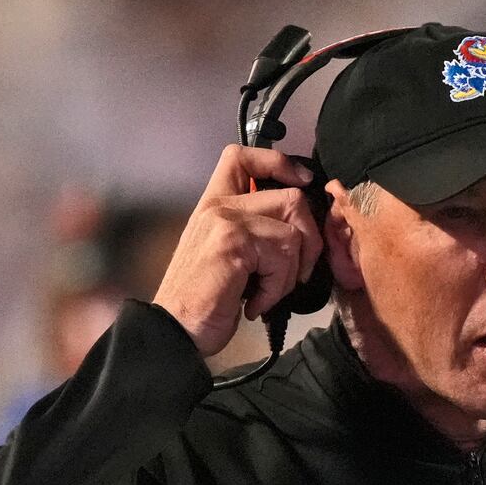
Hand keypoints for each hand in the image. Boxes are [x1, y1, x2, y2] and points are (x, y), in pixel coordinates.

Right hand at [153, 146, 323, 357]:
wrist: (176, 329)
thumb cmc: (207, 299)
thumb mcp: (231, 254)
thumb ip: (256, 230)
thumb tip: (303, 225)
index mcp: (215, 203)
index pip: (244, 156)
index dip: (280, 163)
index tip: (302, 182)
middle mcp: (218, 205)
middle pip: (292, 198)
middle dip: (309, 241)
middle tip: (294, 273)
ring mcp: (224, 221)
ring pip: (293, 232)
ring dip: (291, 272)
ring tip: (267, 291)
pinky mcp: (232, 243)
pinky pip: (283, 257)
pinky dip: (277, 288)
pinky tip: (255, 302)